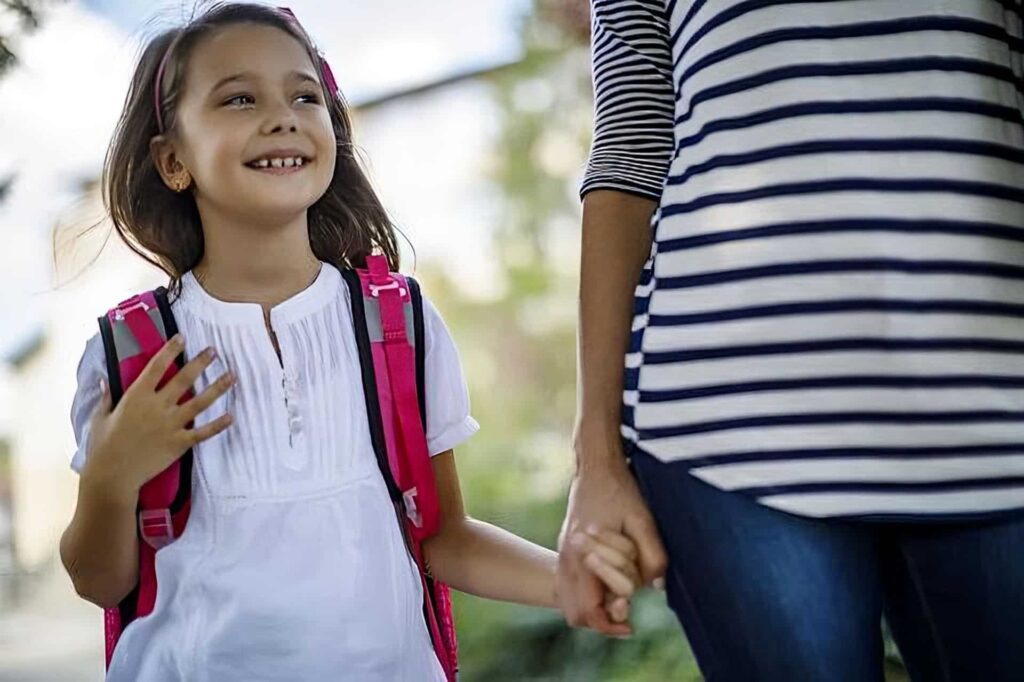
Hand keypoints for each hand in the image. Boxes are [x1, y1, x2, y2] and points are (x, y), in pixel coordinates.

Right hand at [83, 334, 234, 497]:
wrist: (113, 474)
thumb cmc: (103, 445)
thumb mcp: (100, 417)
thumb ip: (107, 397)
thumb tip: (104, 379)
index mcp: (136, 396)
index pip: (156, 366)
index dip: (170, 350)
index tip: (182, 338)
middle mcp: (157, 406)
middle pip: (184, 379)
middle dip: (200, 363)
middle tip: (214, 351)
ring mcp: (171, 424)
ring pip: (200, 402)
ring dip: (218, 388)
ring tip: (232, 376)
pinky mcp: (179, 443)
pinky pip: (203, 432)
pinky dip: (218, 424)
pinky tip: (232, 416)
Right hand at [557, 446, 666, 636]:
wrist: (596, 467)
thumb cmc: (620, 491)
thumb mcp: (643, 520)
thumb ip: (653, 555)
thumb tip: (657, 586)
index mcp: (583, 556)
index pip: (589, 611)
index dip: (611, 624)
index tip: (631, 622)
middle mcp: (567, 560)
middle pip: (575, 614)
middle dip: (601, 620)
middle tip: (625, 608)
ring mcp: (563, 555)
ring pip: (569, 603)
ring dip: (592, 609)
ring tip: (617, 599)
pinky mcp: (565, 551)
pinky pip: (567, 587)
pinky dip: (584, 596)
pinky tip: (605, 585)